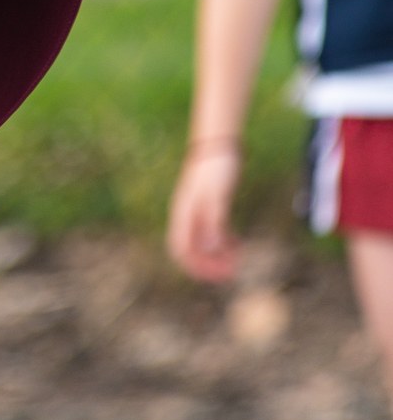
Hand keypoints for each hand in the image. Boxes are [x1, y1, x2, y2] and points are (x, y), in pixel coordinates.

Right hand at [166, 144, 242, 282]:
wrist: (218, 144)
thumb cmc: (216, 168)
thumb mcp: (217, 196)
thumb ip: (213, 221)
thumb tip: (211, 248)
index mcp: (184, 213)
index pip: (181, 249)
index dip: (195, 266)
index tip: (216, 276)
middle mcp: (187, 215)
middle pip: (192, 249)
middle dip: (209, 264)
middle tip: (231, 272)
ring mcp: (198, 210)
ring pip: (203, 242)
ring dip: (217, 255)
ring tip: (238, 261)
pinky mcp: (210, 206)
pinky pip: (214, 231)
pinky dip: (224, 241)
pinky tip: (238, 244)